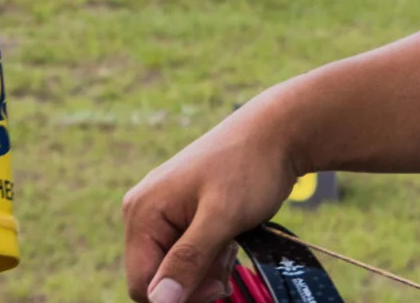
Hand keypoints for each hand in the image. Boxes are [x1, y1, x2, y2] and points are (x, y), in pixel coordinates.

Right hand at [122, 104, 303, 302]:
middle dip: (196, 281)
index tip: (218, 287)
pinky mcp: (182, 214)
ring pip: (177, 269)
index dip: (179, 297)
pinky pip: (188, 253)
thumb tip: (160, 301)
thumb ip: (188, 259)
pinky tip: (230, 240)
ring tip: (232, 246)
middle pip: (159, 278)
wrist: (276, 134)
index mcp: (143, 212)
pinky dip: (211, 256)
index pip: (143, 284)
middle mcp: (144, 212)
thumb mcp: (221, 217)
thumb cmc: (249, 167)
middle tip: (228, 265)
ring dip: (207, 270)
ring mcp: (163, 212)